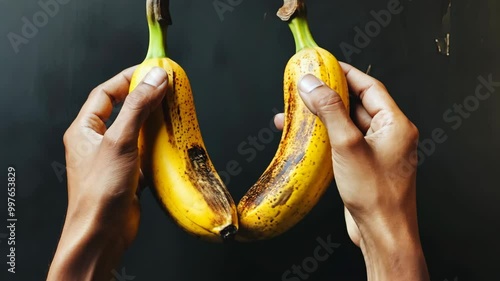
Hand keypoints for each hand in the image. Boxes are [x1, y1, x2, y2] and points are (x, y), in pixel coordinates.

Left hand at [48, 66, 167, 280]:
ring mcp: (113, 159)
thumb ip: (138, 107)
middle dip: (143, 99)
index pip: (105, 93)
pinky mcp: (128, 175)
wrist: (102, 233)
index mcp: (84, 129)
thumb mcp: (120, 141)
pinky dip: (157, 145)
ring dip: (153, 122)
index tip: (150, 70)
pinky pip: (143, 152)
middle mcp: (97, 142)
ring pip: (135, 131)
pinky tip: (171, 143)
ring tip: (172, 112)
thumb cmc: (100, 191)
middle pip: (122, 110)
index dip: (127, 79)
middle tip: (166, 89)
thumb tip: (155, 78)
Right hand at [274, 62, 428, 280]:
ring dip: (322, 119)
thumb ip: (330, 110)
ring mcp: (376, 152)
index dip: (347, 73)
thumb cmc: (375, 194)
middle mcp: (389, 135)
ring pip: (347, 125)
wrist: (382, 234)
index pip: (370, 87)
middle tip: (306, 86)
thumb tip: (311, 83)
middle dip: (329, 96)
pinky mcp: (364, 167)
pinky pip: (343, 143)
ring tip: (294, 113)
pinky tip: (304, 138)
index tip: (325, 64)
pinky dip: (325, 138)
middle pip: (356, 105)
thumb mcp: (348, 145)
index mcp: (396, 124)